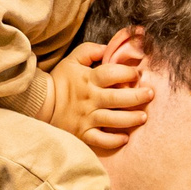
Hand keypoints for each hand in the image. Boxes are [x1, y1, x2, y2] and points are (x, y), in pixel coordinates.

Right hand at [46, 30, 152, 153]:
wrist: (40, 103)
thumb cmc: (61, 80)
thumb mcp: (72, 60)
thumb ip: (90, 51)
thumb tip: (108, 48)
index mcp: (88, 79)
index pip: (110, 74)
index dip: (126, 73)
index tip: (136, 74)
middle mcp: (90, 99)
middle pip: (116, 98)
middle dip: (136, 97)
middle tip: (150, 94)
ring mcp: (87, 118)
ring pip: (113, 120)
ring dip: (130, 119)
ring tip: (143, 117)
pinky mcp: (83, 133)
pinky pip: (101, 140)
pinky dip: (113, 141)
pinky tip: (125, 138)